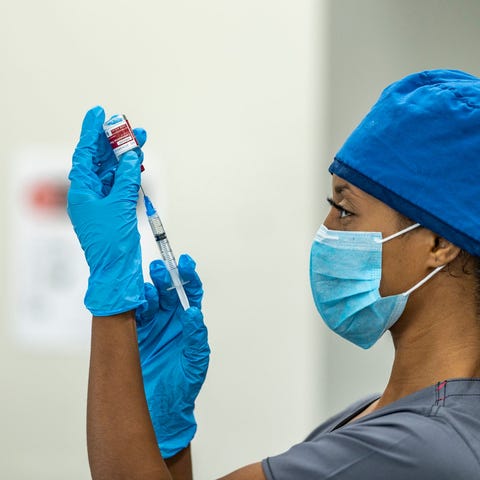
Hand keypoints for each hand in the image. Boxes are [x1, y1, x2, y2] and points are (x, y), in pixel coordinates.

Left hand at [67, 106, 146, 315]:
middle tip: (126, 125)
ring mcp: (104, 200)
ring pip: (114, 170)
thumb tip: (131, 157)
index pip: (85, 154)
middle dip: (114, 141)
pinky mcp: (116, 208)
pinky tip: (139, 163)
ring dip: (126, 156)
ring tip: (140, 139)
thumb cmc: (111, 243)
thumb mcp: (120, 206)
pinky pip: (122, 184)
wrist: (116, 269)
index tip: (99, 113)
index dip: (92, 132)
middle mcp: (90, 193)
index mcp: (82, 191)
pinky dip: (131, 174)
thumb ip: (127, 179)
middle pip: (100, 159)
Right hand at [136, 254, 209, 457]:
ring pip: (150, 299)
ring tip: (146, 290)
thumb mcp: (195, 362)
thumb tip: (194, 313)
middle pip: (168, 291)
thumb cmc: (183, 385)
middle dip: (165, 278)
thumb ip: (196, 337)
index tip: (185, 263)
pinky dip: (133, 306)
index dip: (188, 276)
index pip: (190, 294)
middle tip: (159, 269)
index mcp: (188, 323)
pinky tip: (134, 302)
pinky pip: (133, 315)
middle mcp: (171, 320)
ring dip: (148, 290)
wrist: (161, 408)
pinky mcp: (135, 334)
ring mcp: (153, 326)